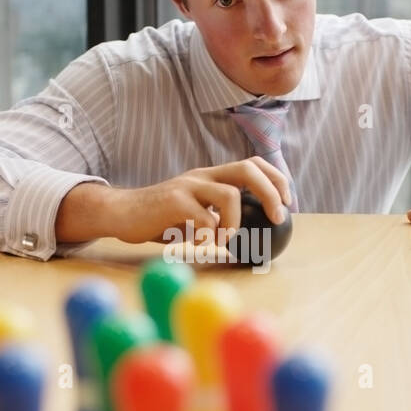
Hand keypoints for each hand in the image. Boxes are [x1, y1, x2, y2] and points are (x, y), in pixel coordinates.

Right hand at [105, 158, 291, 244]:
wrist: (122, 214)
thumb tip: (253, 236)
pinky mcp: (173, 200)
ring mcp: (188, 186)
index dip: (276, 179)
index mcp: (212, 177)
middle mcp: (203, 176)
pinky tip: (202, 246)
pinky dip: (210, 237)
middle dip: (271, 192)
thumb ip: (218, 218)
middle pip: (247, 169)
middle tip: (278, 217)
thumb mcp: (196, 215)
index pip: (252, 164)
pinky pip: (203, 219)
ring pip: (229, 194)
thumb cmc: (160, 219)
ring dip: (236, 222)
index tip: (289, 203)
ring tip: (227, 239)